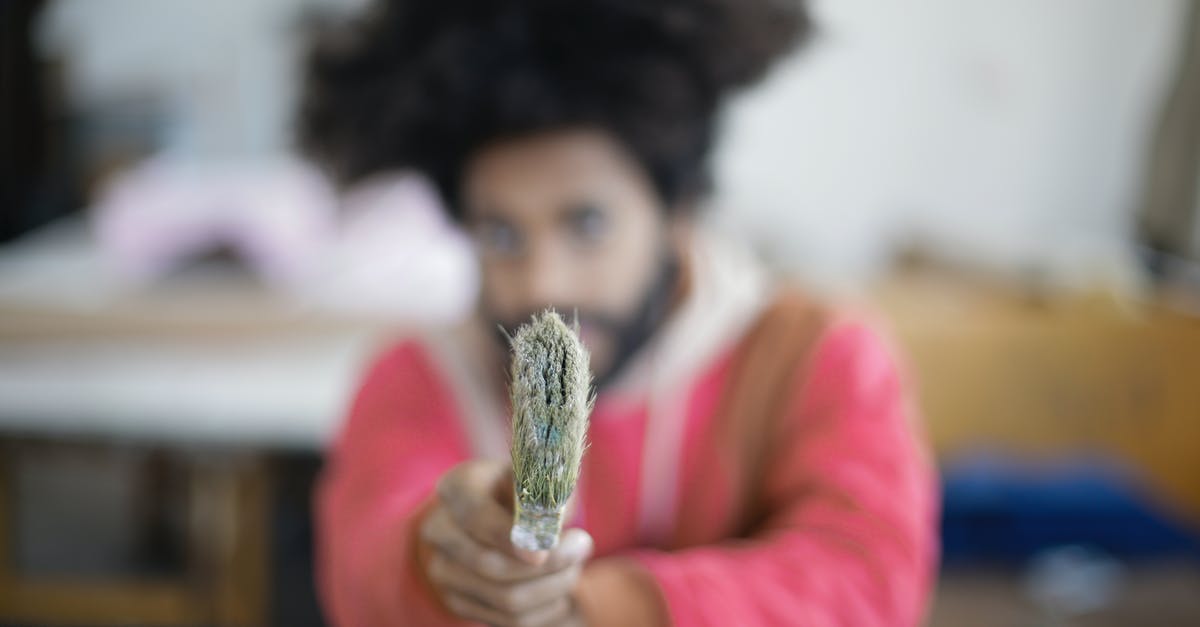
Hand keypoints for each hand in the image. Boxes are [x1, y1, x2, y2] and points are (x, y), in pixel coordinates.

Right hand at [420, 459, 592, 626]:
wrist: (494, 510)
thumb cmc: (521, 488)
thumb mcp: (534, 477)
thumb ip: (547, 495)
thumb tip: (558, 521)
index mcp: (457, 488)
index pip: (476, 516)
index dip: (509, 537)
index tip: (543, 551)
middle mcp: (439, 529)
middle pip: (489, 565)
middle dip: (546, 565)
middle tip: (583, 547)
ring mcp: (444, 569)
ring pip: (503, 598)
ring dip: (551, 589)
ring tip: (575, 569)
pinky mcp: (457, 600)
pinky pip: (507, 620)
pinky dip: (543, 610)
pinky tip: (561, 591)